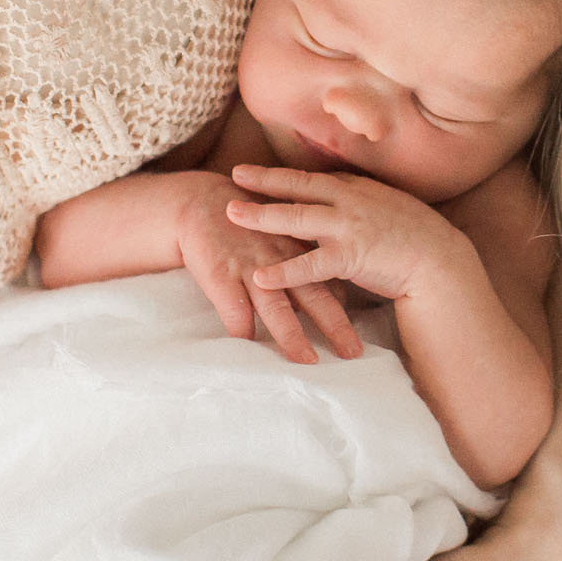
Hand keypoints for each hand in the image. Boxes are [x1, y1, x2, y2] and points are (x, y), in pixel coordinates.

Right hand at [174, 173, 359, 361]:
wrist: (200, 201)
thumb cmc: (247, 226)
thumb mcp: (283, 238)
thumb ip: (307, 266)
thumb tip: (337, 296)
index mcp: (298, 252)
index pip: (329, 283)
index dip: (346, 308)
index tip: (361, 333)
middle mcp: (280, 262)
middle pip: (313, 297)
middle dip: (335, 326)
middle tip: (353, 353)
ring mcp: (250, 269)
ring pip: (276, 307)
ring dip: (292, 334)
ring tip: (307, 360)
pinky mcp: (220, 274)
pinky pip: (233, 308)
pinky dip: (241, 330)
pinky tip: (249, 349)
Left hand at [227, 165, 471, 302]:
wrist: (441, 261)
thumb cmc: (419, 239)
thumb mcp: (391, 208)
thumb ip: (364, 204)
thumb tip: (345, 203)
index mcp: (359, 190)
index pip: (314, 179)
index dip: (282, 175)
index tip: (255, 171)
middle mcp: (350, 201)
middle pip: (299, 187)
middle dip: (264, 180)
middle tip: (234, 174)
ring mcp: (349, 227)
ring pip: (296, 217)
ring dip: (262, 215)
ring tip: (232, 214)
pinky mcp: (351, 256)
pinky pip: (309, 264)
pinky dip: (283, 270)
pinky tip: (260, 276)